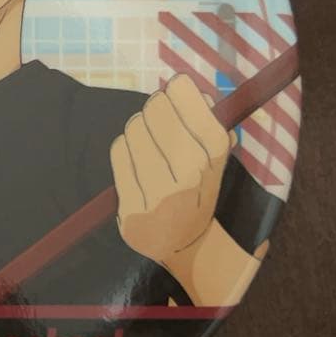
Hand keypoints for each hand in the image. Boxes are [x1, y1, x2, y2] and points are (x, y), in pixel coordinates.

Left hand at [109, 74, 234, 269]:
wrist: (186, 247)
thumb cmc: (200, 192)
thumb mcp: (217, 161)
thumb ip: (208, 124)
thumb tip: (190, 89)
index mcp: (214, 156)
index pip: (187, 99)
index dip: (178, 89)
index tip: (176, 89)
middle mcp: (188, 173)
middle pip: (156, 110)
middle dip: (156, 107)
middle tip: (159, 115)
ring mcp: (157, 193)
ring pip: (134, 129)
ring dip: (139, 128)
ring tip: (149, 143)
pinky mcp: (131, 207)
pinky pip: (118, 151)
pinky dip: (125, 149)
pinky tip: (137, 161)